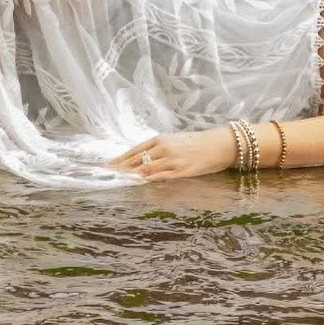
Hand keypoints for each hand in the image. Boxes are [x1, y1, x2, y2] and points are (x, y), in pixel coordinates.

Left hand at [106, 127, 236, 179]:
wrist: (219, 144)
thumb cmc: (197, 142)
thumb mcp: (175, 141)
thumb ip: (158, 149)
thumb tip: (142, 159)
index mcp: (160, 140)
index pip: (134, 151)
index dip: (119, 160)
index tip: (106, 166)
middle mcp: (163, 149)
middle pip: (136, 161)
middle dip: (120, 169)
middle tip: (105, 175)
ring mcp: (172, 160)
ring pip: (146, 169)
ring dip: (131, 177)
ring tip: (117, 183)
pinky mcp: (182, 171)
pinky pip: (161, 177)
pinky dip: (149, 181)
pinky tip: (139, 184)